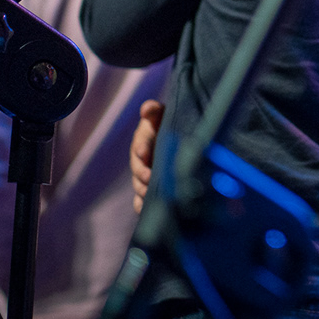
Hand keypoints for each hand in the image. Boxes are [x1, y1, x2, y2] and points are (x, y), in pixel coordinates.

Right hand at [131, 100, 164, 214]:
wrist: (180, 140)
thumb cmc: (169, 126)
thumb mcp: (163, 115)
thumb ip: (155, 111)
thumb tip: (147, 108)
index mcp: (144, 141)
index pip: (139, 145)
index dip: (141, 148)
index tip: (144, 151)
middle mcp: (142, 160)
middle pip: (137, 170)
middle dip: (141, 174)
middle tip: (148, 177)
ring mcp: (146, 176)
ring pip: (139, 186)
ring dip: (142, 191)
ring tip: (149, 194)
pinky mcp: (151, 189)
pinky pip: (141, 200)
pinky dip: (141, 205)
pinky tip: (145, 210)